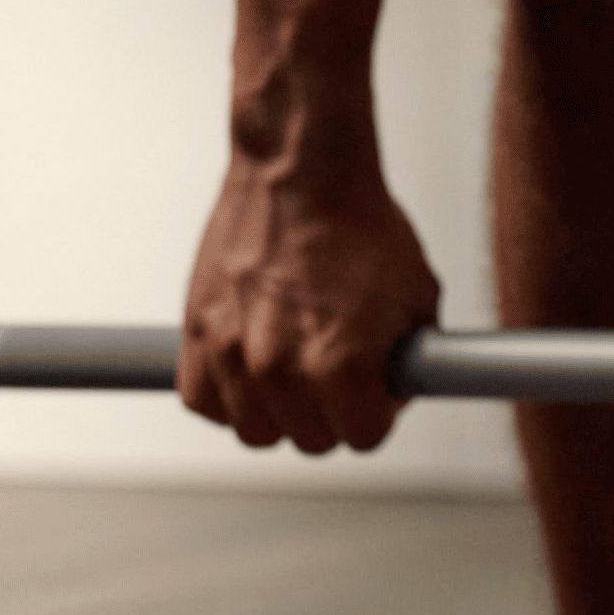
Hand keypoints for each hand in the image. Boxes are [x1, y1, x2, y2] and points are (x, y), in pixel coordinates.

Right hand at [179, 152, 440, 454]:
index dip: (377, 410)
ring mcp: (232, 354)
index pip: (365, 437)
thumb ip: (410, 360)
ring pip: (256, 431)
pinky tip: (250, 366)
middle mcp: (282, 369)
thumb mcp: (416, 296)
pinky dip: (225, 393)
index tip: (373, 388)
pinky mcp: (197, 335)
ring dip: (277, 409)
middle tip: (334, 371)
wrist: (300, 173)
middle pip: (311, 441)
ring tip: (293, 365)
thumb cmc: (359, 225)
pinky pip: (205, 401)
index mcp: (341, 365)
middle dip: (331, 412)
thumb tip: (403, 390)